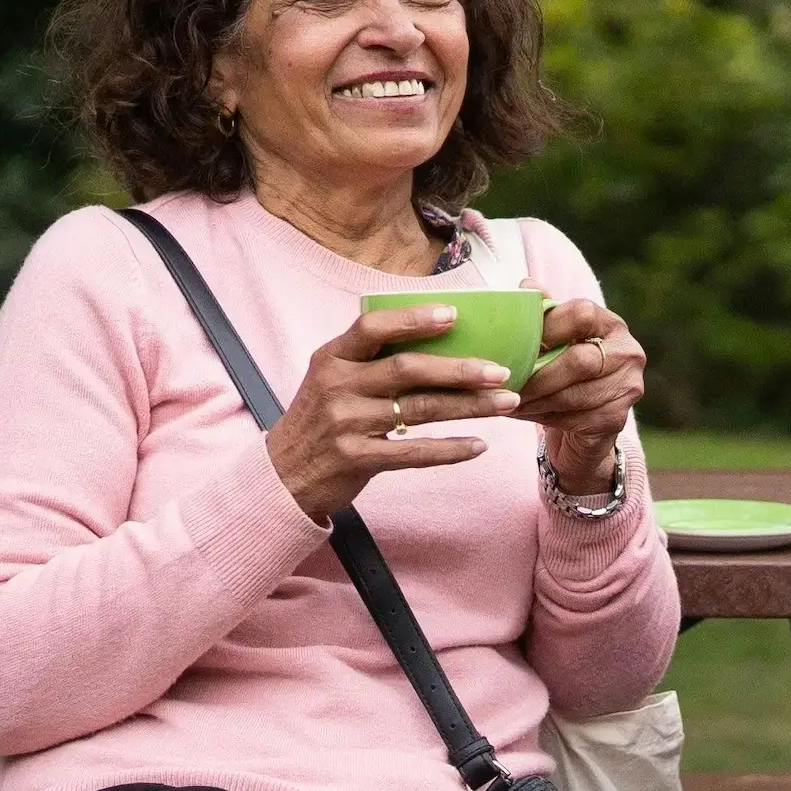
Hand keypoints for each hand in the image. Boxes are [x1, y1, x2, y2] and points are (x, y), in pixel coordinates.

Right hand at [266, 304, 521, 520]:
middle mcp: (337, 386)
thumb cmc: (321, 418)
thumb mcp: (332, 377)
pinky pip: (414, 452)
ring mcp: (346, 424)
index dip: (413, 319)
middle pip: (407, 369)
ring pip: (420, 410)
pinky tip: (479, 445)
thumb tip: (439, 331)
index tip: (454, 314)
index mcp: (332, 357)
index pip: (372, 327)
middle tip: (501, 370)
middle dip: (460, 368)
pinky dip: (450, 450)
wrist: (284, 475)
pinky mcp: (357, 460)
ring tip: (507, 401)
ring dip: (469, 406)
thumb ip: (371, 357)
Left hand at [516, 286, 646, 493]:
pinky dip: (545, 418)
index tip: (518, 344)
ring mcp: (628, 387)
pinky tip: (525, 414)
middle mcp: (628, 352)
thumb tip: (525, 287)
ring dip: (536, 400)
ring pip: (575, 396)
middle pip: (581, 361)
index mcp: (611, 324)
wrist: (588, 416)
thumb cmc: (567, 367)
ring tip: (508, 400)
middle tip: (507, 383)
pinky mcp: (618, 418)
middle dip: (538, 375)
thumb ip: (545, 313)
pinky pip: (576, 420)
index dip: (548, 327)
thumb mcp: (557, 337)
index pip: (583, 314)